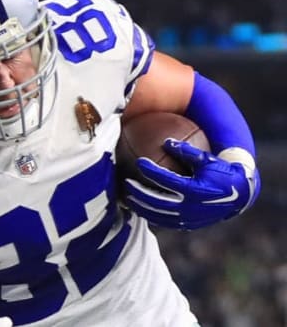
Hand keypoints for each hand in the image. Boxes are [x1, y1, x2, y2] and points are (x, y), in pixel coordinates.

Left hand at [123, 139, 258, 229]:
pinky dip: (151, 216)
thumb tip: (166, 141)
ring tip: (128, 197)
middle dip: (139, 193)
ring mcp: (188, 218)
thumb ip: (187, 151)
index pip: (167, 180)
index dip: (151, 171)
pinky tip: (139, 208)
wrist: (239, 196)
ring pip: (158, 215)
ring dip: (141, 207)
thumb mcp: (208, 160)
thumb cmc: (221, 173)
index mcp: (195, 189)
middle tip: (126, 183)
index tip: (139, 162)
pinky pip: (165, 222)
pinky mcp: (188, 224)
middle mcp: (190, 206)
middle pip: (157, 201)